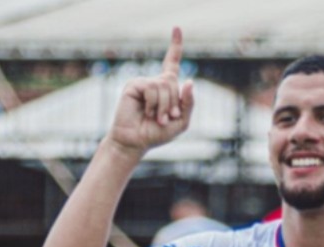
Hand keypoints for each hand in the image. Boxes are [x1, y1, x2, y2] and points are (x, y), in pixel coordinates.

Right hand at [106, 27, 193, 154]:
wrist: (135, 142)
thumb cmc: (157, 133)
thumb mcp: (181, 122)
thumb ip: (188, 104)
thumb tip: (189, 81)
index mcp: (166, 88)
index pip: (172, 63)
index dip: (175, 46)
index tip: (177, 28)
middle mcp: (155, 82)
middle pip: (173, 80)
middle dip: (174, 102)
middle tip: (167, 118)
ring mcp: (144, 82)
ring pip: (164, 85)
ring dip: (165, 106)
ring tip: (158, 118)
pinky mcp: (134, 85)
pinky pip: (152, 88)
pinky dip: (153, 104)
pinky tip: (147, 112)